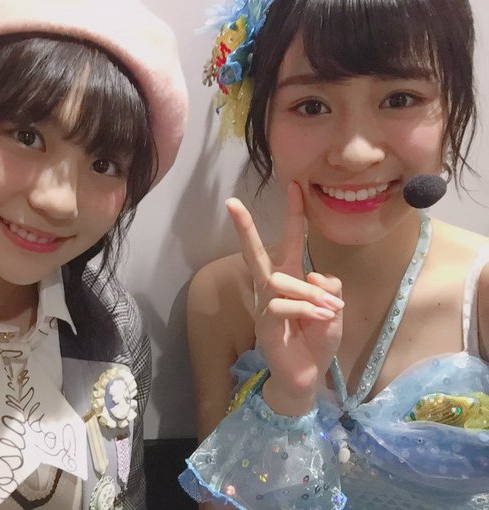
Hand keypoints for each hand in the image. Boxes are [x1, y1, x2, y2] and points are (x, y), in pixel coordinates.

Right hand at [226, 183, 342, 415]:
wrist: (305, 377)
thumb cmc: (317, 341)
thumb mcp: (333, 309)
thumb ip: (329, 287)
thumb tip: (314, 274)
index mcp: (290, 280)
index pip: (290, 243)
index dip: (293, 217)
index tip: (295, 187)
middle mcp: (272, 288)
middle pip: (255, 253)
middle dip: (245, 228)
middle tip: (231, 203)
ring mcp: (265, 305)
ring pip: (281, 280)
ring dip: (310, 293)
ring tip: (328, 310)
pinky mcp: (265, 322)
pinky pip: (283, 304)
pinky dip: (307, 308)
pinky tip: (321, 318)